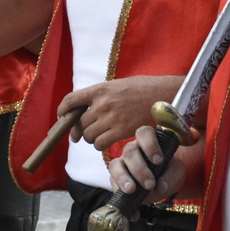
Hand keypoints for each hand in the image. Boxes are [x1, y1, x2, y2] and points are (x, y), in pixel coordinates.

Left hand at [60, 75, 182, 151]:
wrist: (167, 95)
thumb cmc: (145, 88)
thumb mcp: (119, 85)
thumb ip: (102, 94)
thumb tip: (87, 104)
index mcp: (100, 89)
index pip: (71, 100)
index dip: (63, 110)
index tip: (62, 117)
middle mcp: (102, 104)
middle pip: (78, 122)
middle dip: (77, 130)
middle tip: (79, 135)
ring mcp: (111, 118)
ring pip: (88, 135)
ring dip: (90, 138)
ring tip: (96, 137)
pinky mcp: (121, 131)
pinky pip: (100, 144)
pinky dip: (99, 145)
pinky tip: (105, 142)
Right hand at [107, 127, 191, 213]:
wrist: (160, 185)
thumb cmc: (168, 171)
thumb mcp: (176, 172)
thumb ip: (173, 175)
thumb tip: (160, 186)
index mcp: (148, 142)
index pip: (144, 133)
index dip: (150, 144)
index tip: (158, 160)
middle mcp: (132, 150)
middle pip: (129, 151)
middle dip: (139, 169)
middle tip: (150, 184)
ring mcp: (122, 163)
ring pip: (115, 165)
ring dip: (123, 178)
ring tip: (132, 191)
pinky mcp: (115, 180)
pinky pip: (114, 186)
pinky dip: (123, 200)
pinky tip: (134, 213)